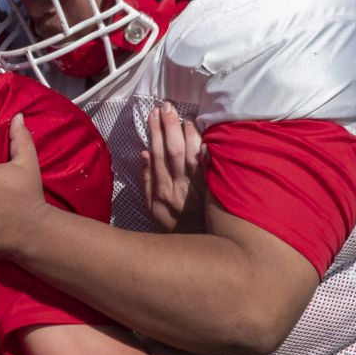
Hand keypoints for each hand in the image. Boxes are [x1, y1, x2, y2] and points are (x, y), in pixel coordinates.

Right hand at [143, 101, 207, 232]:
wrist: (199, 247)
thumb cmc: (174, 225)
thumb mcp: (151, 208)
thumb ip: (147, 182)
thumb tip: (145, 154)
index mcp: (159, 191)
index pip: (155, 155)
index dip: (154, 133)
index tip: (153, 114)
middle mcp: (176, 188)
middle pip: (171, 152)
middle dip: (168, 127)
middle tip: (167, 106)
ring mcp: (194, 189)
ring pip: (190, 157)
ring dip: (187, 135)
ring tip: (185, 116)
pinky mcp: (211, 190)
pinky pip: (208, 169)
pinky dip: (206, 153)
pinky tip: (205, 138)